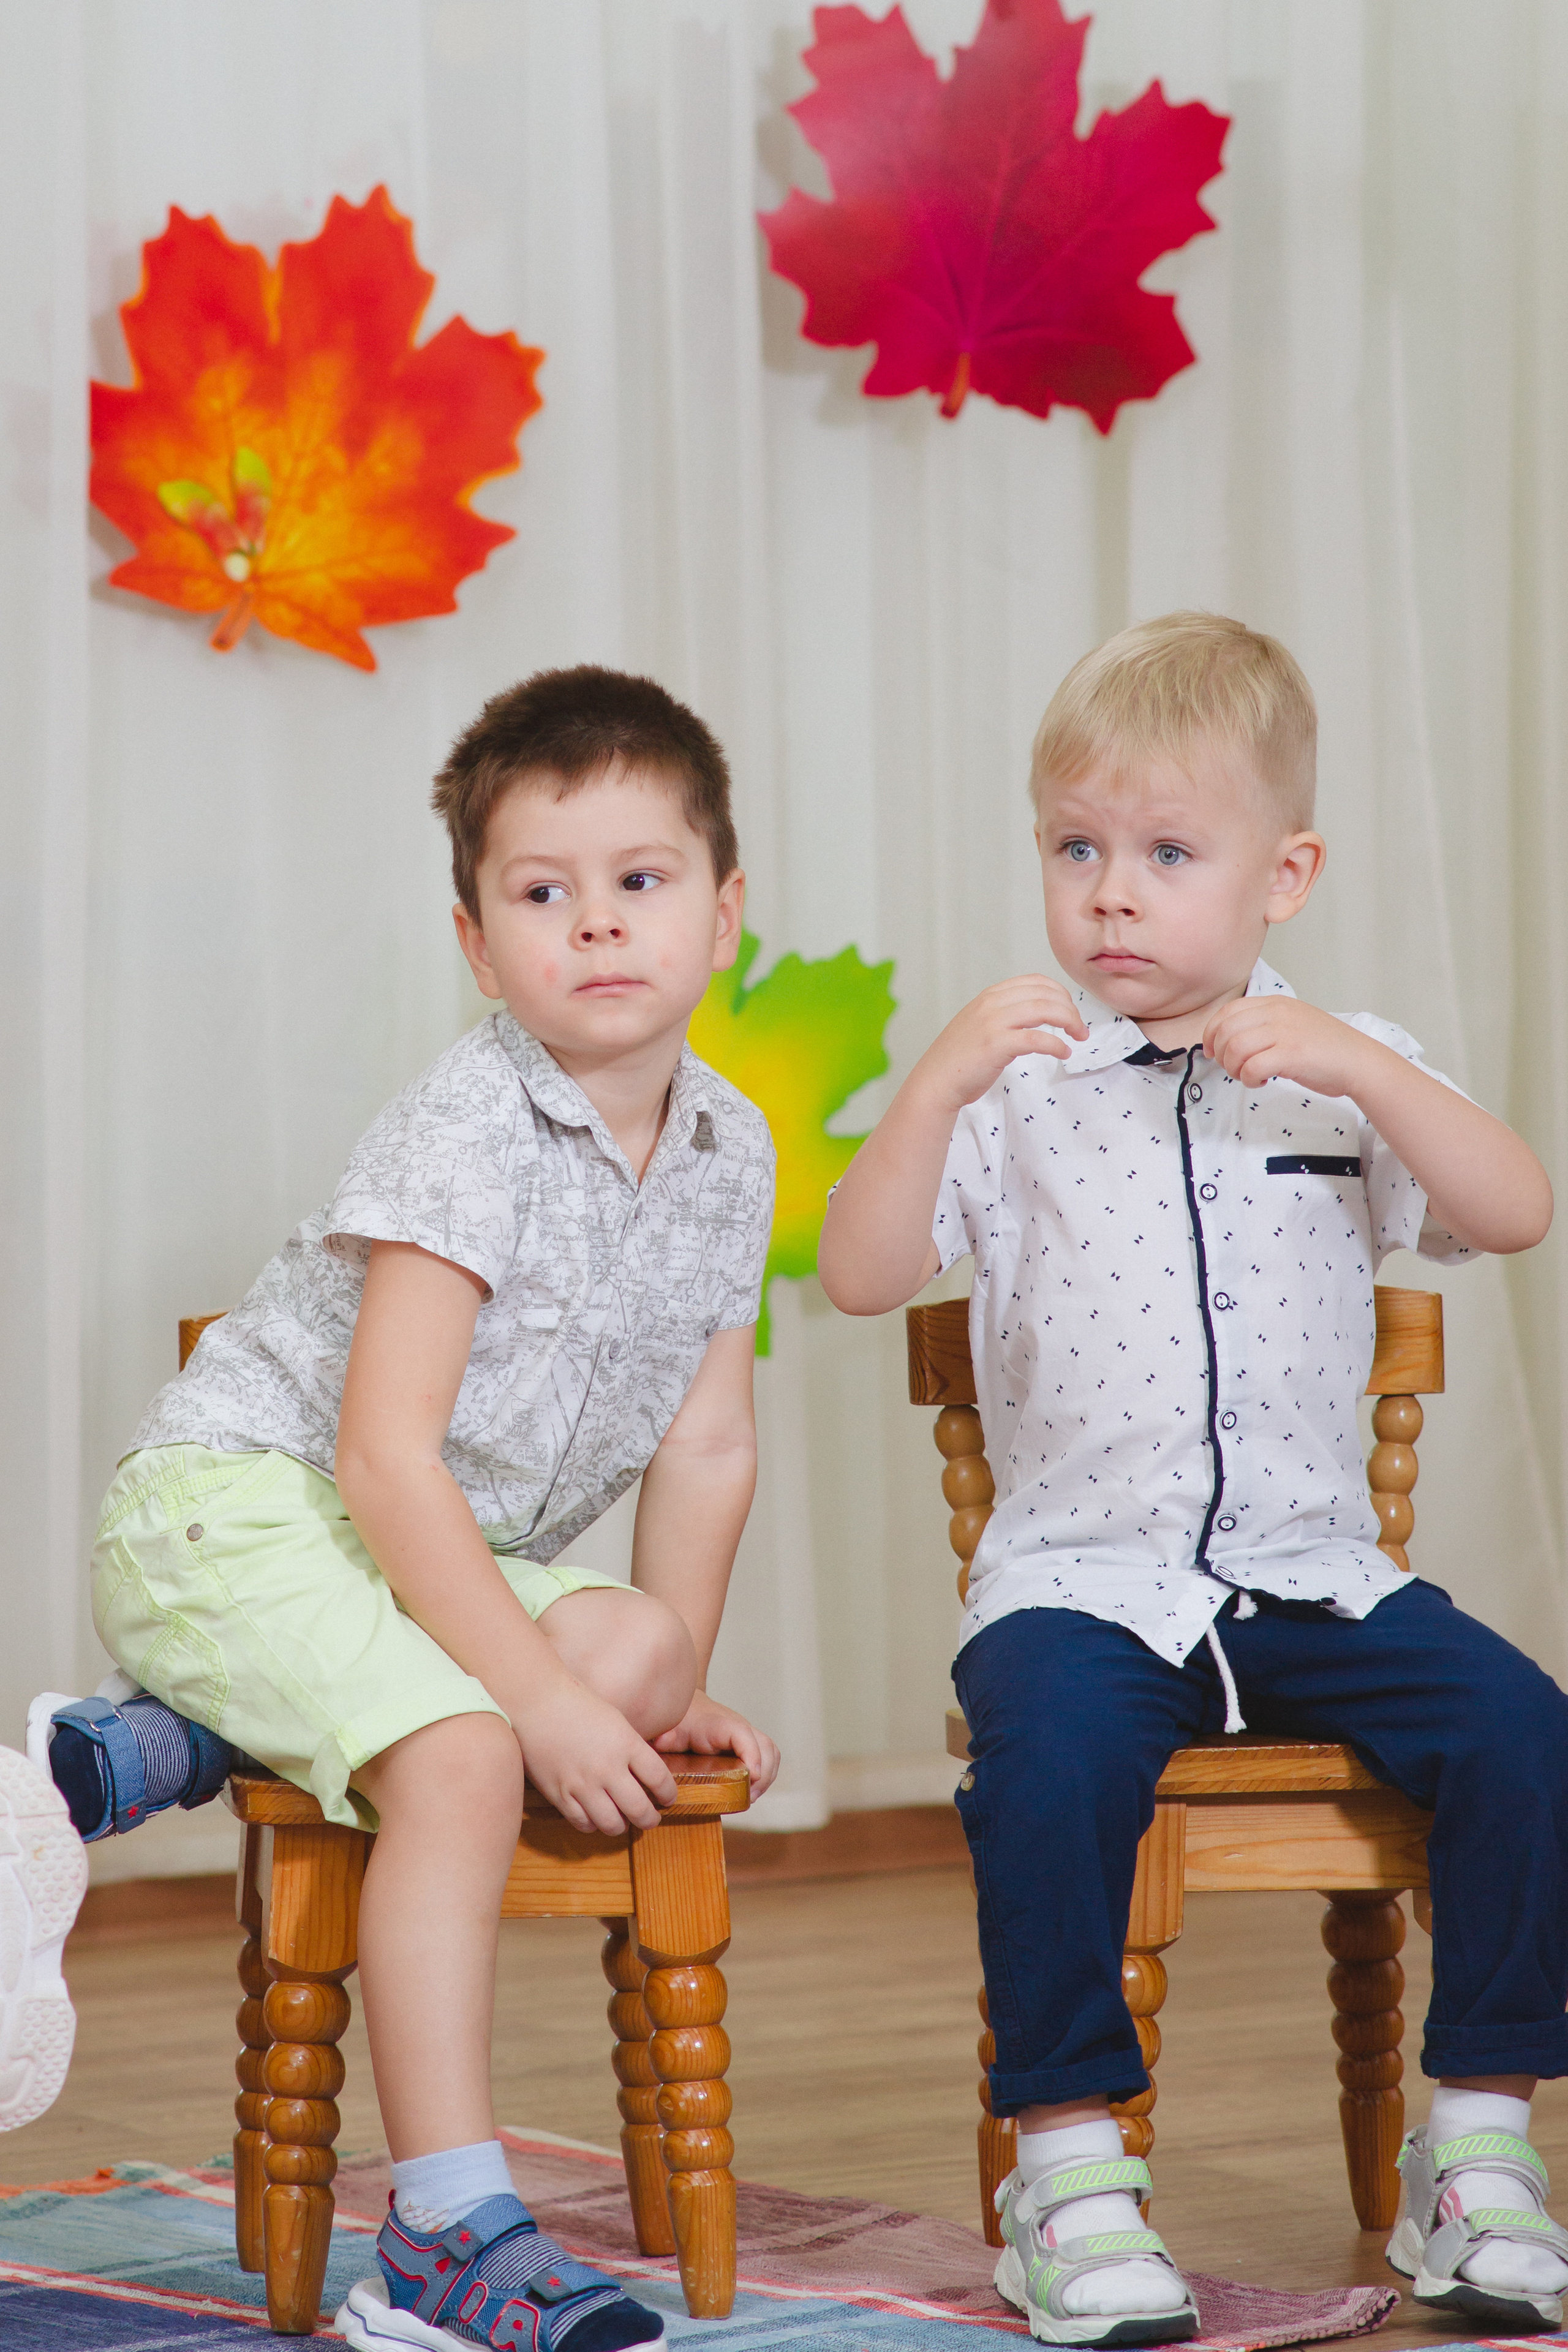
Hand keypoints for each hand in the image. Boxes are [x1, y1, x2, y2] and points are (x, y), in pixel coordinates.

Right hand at [511, 1674, 678, 1835]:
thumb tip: (645, 1775)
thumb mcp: (615, 1720)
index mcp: (626, 1743)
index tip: (668, 1798)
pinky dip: (593, 1825)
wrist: (535, 1700)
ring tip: (624, 1822)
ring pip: (612, 1824)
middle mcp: (607, 1767)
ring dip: (622, 1826)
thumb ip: (631, 1748)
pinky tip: (596, 1817)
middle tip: (651, 1819)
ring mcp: (582, 1784)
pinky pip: (583, 1823)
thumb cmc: (576, 1703)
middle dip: (650, 1819)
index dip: (668, 1794)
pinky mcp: (559, 1794)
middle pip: (640, 1809)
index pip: (659, 1780)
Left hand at [655, 1690, 780, 1798]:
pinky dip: (767, 1773)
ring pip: (771, 1752)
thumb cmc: (679, 1721)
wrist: (688, 1708)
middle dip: (763, 1774)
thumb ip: (664, 1736)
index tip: (752, 1776)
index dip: (752, 1754)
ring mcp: (747, 1735)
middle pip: (765, 1746)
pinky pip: (769, 1755)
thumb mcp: (668, 1729)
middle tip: (749, 1797)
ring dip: (768, 1776)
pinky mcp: (749, 1744)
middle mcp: (739, 1727)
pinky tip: (753, 1790)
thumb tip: (660, 1743)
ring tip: (751, 1797)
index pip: (743, 1734)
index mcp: (719, 1724)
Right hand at [913, 976, 1088, 1114]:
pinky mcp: (996, 1045)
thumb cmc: (960, 1059)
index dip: (1060, 993)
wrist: (935, 1082)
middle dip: (1070, 1009)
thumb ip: (1003, 1014)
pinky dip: (1057, 1044)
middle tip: (1080, 1028)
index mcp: (990, 996)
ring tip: (1078, 1037)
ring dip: (1070, 1022)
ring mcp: (993, 1023)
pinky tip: (1063, 1052)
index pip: (1035, 981)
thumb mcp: (980, 1024)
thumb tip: (1037, 1013)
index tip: (1070, 1011)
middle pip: (1045, 994)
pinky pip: (1038, 1039)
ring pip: (1045, 1010)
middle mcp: (991, 1003)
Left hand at [1203, 997, 1373, 1094]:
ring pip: (1234, 1049)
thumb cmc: (1325, 1049)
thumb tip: (1229, 1039)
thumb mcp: (1292, 1023)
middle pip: (1225, 1031)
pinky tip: (1262, 1081)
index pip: (1228, 1011)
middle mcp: (1277, 1013)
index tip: (1212, 1051)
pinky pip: (1251, 1067)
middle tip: (1233, 1068)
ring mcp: (1284, 1032)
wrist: (1358, 1061)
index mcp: (1275, 1003)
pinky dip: (1249, 1079)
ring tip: (1248, 1076)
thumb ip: (1264, 1025)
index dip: (1211, 1033)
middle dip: (1221, 1055)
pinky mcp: (1291, 1054)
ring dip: (1234, 1069)